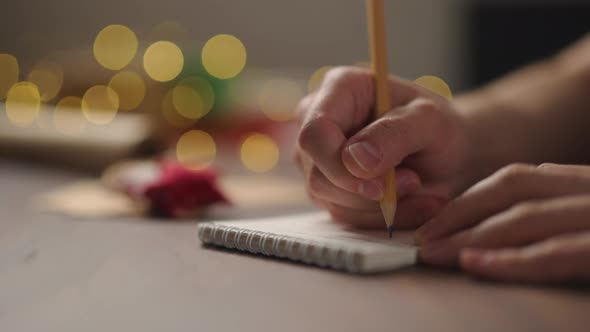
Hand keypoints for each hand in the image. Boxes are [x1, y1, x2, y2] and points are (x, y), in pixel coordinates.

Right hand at [295, 67, 473, 228]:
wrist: (448, 153)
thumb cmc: (439, 127)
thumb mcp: (431, 122)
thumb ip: (395, 133)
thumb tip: (355, 159)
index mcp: (340, 89)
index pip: (314, 134)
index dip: (339, 165)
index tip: (380, 186)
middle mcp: (318, 120)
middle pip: (318, 175)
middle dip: (367, 192)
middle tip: (414, 183)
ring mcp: (318, 157)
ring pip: (330, 200)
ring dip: (379, 207)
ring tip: (418, 190)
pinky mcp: (327, 186)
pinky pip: (344, 215)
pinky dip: (379, 217)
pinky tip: (410, 203)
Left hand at [418, 163, 589, 282]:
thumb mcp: (586, 216)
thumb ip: (558, 211)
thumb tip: (509, 216)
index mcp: (584, 184)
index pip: (518, 180)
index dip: (470, 200)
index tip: (435, 222)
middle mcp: (589, 191)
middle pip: (512, 191)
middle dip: (459, 214)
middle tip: (421, 239)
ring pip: (524, 218)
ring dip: (470, 235)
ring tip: (432, 252)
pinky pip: (554, 253)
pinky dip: (510, 259)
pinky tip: (472, 263)